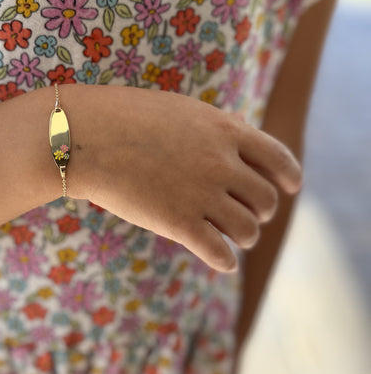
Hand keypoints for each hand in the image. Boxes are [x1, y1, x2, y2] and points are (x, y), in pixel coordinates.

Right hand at [66, 85, 302, 272]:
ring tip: (230, 236)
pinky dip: (226, 261)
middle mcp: (221, 163)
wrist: (83, 137)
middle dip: (261, 211)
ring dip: (243, 237)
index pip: (279, 159)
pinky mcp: (179, 224)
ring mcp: (202, 195)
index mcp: (226, 131)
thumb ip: (216, 129)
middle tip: (246, 215)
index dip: (289, 178)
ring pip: (248, 230)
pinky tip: (221, 261)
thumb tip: (241, 142)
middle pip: (266, 200)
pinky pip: (220, 254)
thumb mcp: (182, 112)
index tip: (290, 188)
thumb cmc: (125, 119)